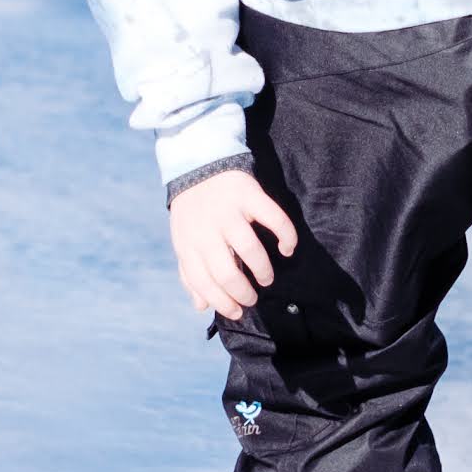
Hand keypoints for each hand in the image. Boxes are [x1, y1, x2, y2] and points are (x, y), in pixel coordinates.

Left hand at [168, 167, 301, 319]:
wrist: (197, 160)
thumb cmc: (192, 210)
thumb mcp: (184, 240)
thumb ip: (190, 274)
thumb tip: (201, 306)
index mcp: (187, 242)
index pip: (202, 282)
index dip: (221, 302)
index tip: (237, 312)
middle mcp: (206, 229)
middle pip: (226, 272)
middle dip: (243, 293)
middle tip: (253, 298)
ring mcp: (228, 211)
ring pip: (250, 250)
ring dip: (262, 270)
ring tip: (266, 278)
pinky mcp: (250, 194)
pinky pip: (274, 219)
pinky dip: (286, 237)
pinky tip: (287, 249)